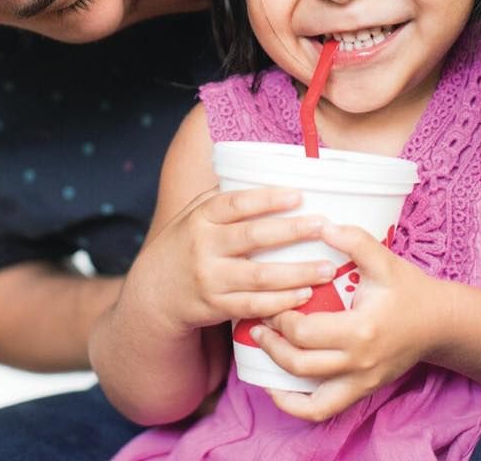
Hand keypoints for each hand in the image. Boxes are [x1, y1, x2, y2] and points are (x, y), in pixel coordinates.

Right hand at [137, 186, 336, 334]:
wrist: (153, 293)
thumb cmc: (186, 243)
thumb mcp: (194, 213)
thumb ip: (225, 198)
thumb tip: (268, 171)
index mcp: (201, 217)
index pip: (236, 203)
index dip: (267, 198)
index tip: (298, 194)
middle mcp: (203, 246)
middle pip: (252, 237)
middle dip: (291, 231)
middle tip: (323, 225)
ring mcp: (209, 279)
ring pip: (259, 276)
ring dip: (297, 273)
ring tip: (328, 268)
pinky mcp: (216, 307)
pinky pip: (253, 306)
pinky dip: (281, 302)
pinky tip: (305, 295)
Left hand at [251, 222, 438, 421]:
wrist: (438, 323)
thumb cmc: (409, 289)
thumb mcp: (384, 260)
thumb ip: (355, 240)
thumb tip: (322, 225)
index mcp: (361, 329)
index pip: (305, 331)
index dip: (280, 318)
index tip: (269, 299)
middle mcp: (359, 362)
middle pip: (299, 363)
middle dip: (272, 343)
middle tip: (257, 323)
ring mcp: (361, 382)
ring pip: (307, 395)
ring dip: (277, 375)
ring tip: (263, 351)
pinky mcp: (362, 391)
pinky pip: (322, 410)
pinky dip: (296, 406)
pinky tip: (278, 388)